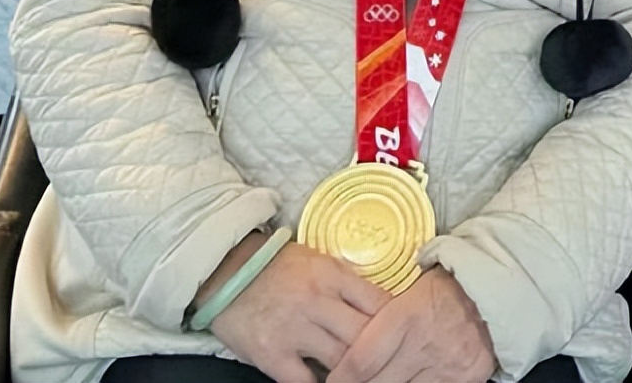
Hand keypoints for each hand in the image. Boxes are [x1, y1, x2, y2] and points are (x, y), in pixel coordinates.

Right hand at [206, 235, 391, 382]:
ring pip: (341, 360)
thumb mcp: (318, 261)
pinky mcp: (272, 354)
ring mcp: (294, 329)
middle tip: (390, 362)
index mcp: (332, 274)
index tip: (404, 333)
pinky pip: (305, 381)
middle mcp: (317, 301)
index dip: (396, 322)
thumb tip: (381, 303)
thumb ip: (347, 281)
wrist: (227, 272)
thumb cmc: (278, 267)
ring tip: (363, 374)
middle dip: (380, 351)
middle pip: (365, 334)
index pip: (379, 302)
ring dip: (354, 371)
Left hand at [326, 267, 496, 382]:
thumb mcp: (412, 289)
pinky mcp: (464, 380)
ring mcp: (445, 366)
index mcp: (406, 315)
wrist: (497, 289)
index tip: (332, 379)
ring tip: (377, 381)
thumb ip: (383, 314)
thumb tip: (347, 335)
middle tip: (351, 382)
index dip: (340, 377)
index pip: (361, 361)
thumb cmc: (447, 286)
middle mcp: (424, 344)